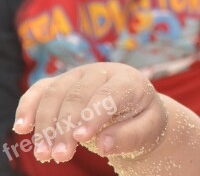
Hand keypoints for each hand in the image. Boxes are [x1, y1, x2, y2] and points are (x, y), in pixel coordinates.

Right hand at [13, 63, 166, 163]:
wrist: (134, 107)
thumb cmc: (142, 118)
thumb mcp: (148, 128)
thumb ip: (130, 135)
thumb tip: (104, 144)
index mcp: (127, 80)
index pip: (107, 94)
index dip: (93, 115)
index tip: (81, 138)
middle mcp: (100, 72)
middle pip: (77, 96)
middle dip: (66, 127)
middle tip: (60, 156)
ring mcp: (78, 75)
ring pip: (55, 95)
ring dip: (45, 126)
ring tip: (44, 155)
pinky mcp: (60, 83)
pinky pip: (40, 91)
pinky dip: (28, 107)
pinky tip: (22, 128)